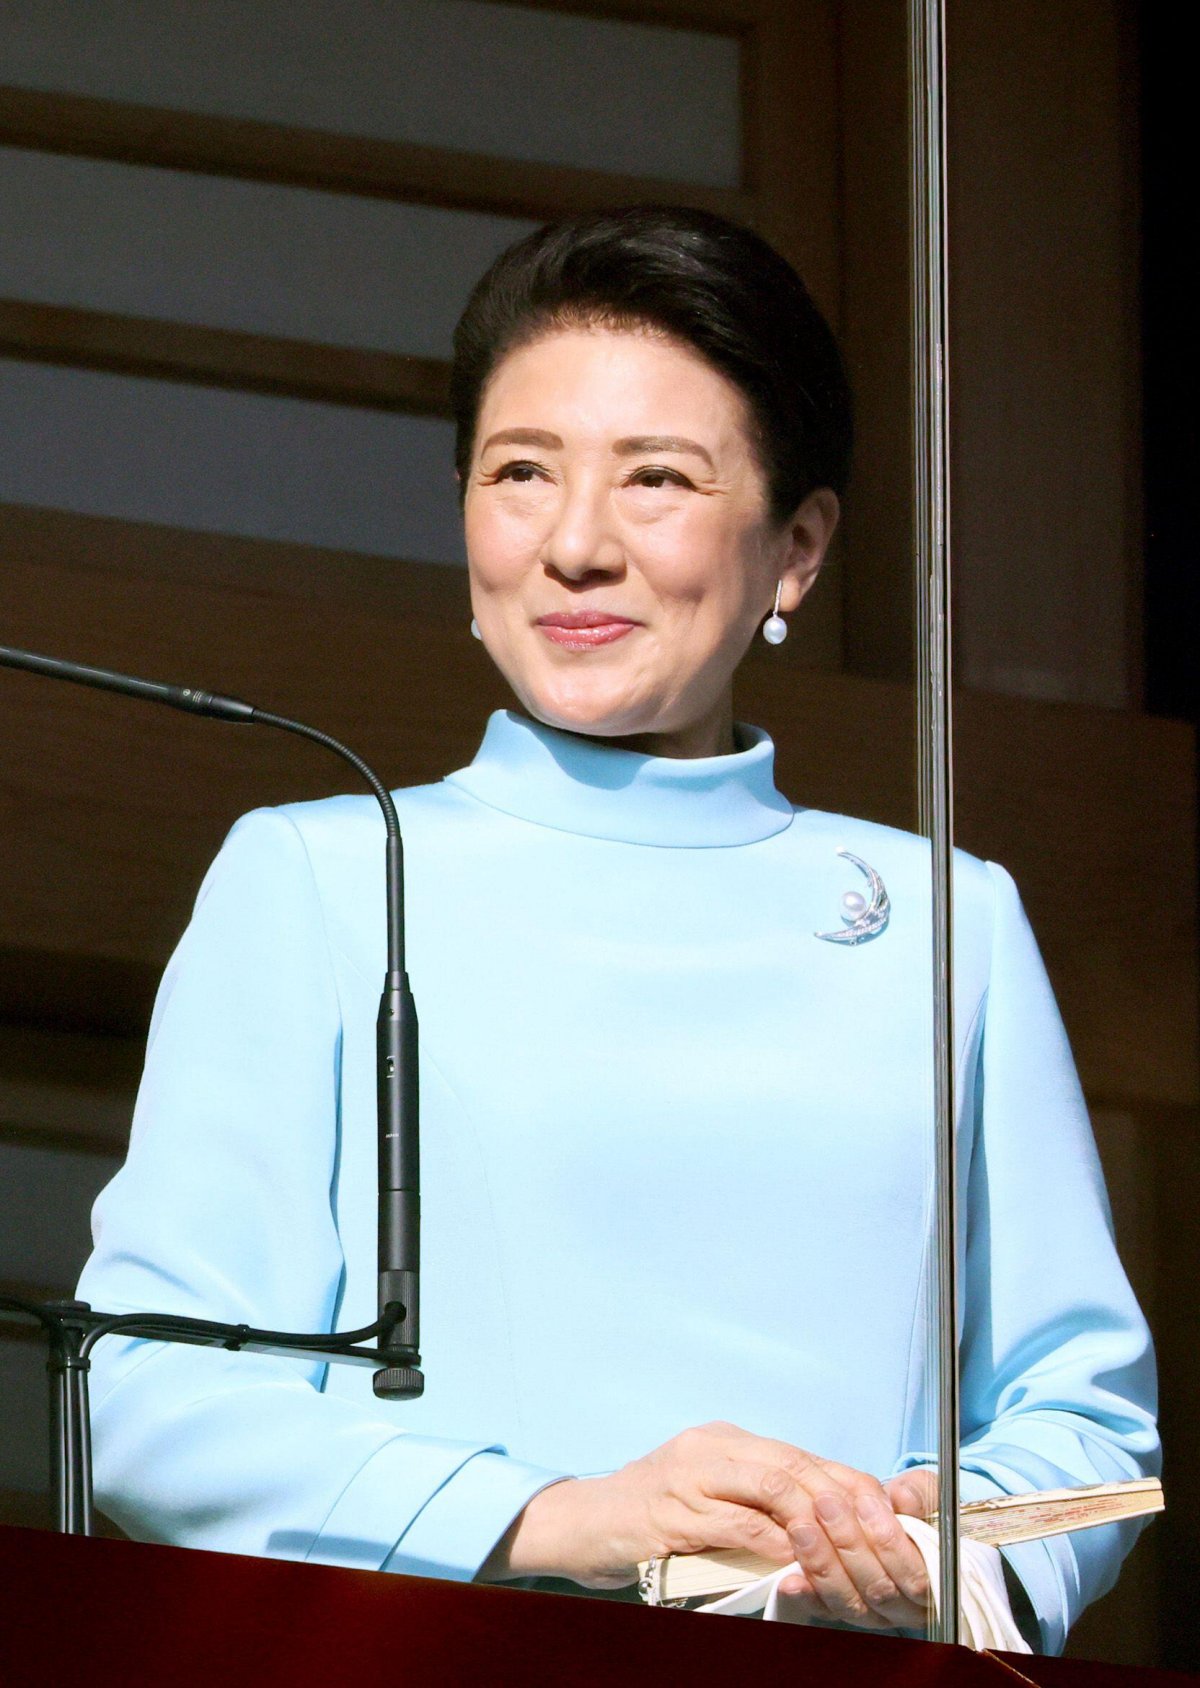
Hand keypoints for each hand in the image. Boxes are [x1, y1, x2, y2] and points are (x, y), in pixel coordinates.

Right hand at [480, 1420, 932, 1630]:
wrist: (581, 1524)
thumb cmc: (649, 1518)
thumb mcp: (706, 1498)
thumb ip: (754, 1504)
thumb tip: (821, 1525)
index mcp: (725, 1442)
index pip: (803, 1457)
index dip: (850, 1485)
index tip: (889, 1518)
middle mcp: (712, 1449)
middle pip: (797, 1466)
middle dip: (846, 1502)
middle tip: (884, 1539)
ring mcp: (690, 1478)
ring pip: (775, 1488)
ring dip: (819, 1523)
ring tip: (850, 1553)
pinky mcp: (673, 1514)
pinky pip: (738, 1524)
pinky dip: (775, 1542)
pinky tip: (799, 1561)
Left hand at [774, 1463, 936, 1630]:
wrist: (886, 1520)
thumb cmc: (915, 1509)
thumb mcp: (925, 1493)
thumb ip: (920, 1494)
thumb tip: (902, 1499)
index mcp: (934, 1581)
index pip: (915, 1576)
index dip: (889, 1542)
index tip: (866, 1504)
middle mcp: (904, 1606)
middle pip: (878, 1589)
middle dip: (849, 1544)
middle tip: (825, 1505)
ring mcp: (872, 1612)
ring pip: (849, 1602)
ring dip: (823, 1564)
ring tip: (801, 1527)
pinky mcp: (840, 1610)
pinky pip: (823, 1611)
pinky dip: (806, 1595)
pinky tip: (789, 1580)